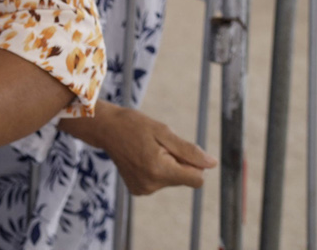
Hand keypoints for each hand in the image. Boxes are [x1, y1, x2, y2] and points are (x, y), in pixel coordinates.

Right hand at [89, 105, 215, 195]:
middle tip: (158, 146)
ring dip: (167, 166)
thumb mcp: (163, 131)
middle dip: (178, 163)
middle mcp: (151, 184)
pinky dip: (156, 171)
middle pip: (184, 179)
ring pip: (172, 180)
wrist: (105, 129)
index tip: (177, 149)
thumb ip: (189, 150)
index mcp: (159, 169)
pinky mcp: (138, 190)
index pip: (197, 179)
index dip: (193, 163)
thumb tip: (212, 164)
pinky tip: (142, 158)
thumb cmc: (133, 125)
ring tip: (147, 150)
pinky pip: (160, 182)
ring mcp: (143, 189)